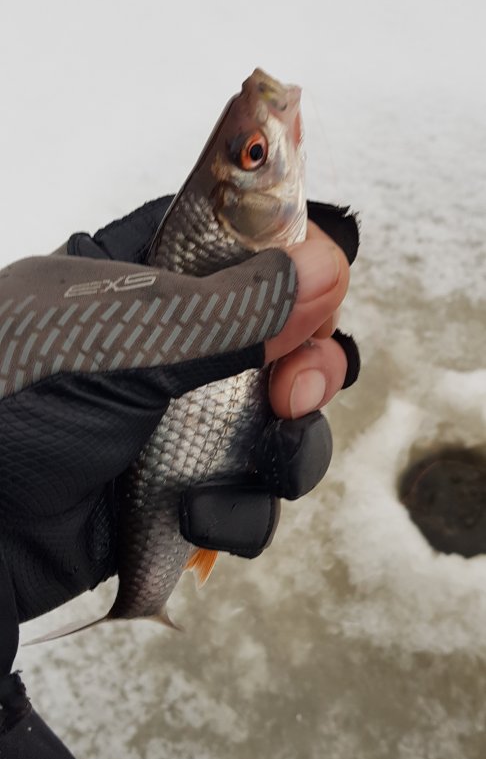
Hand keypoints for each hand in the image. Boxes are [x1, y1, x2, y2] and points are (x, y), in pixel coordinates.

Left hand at [0, 197, 358, 678]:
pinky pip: (250, 498)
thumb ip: (233, 307)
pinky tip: (195, 514)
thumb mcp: (126, 339)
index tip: (326, 281)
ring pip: (283, 424)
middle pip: (284, 338)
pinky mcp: (180, 495)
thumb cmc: (13, 406)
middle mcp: (171, 348)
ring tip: (267, 458)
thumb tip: (329, 264)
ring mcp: (178, 423)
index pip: (240, 244)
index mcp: (143, 278)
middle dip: (310, 365)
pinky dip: (237, 512)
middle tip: (297, 388)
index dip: (294, 257)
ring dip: (291, 447)